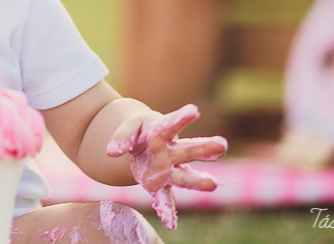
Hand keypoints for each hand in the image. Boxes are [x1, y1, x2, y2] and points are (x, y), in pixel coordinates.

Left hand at [105, 104, 227, 229]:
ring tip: (213, 184)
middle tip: (221, 144)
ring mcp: (169, 169)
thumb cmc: (139, 131)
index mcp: (162, 131)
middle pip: (188, 150)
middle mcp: (171, 151)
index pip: (171, 123)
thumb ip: (121, 136)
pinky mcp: (160, 185)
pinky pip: (165, 199)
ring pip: (184, 176)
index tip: (194, 110)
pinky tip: (169, 223)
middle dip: (204, 148)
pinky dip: (166, 211)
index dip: (181, 117)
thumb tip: (111, 152)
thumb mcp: (129, 127)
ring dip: (197, 180)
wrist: (140, 144)